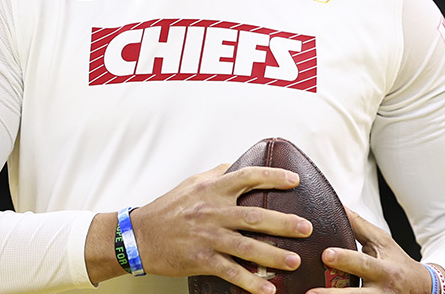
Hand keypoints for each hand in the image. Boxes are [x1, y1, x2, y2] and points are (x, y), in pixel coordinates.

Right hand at [130, 163, 313, 293]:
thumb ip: (216, 174)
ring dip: (273, 255)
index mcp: (211, 189)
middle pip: (254, 216)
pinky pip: (230, 272)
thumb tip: (235, 165)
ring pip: (246, 246)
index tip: (295, 181)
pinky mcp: (200, 260)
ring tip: (294, 261)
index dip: (273, 177)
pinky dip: (250, 282)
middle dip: (284, 222)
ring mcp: (207, 237)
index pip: (247, 177)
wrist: (138, 235)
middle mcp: (212, 211)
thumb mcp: (191, 183)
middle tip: (306, 228)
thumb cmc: (167, 209)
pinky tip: (267, 290)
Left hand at [307, 208, 438, 293]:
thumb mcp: (382, 241)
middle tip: (311, 291)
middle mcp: (380, 291)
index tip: (326, 254)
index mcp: (384, 269)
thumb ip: (359, 226)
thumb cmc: (396, 261)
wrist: (418, 287)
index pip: (363, 263)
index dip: (345, 259)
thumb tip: (339, 206)